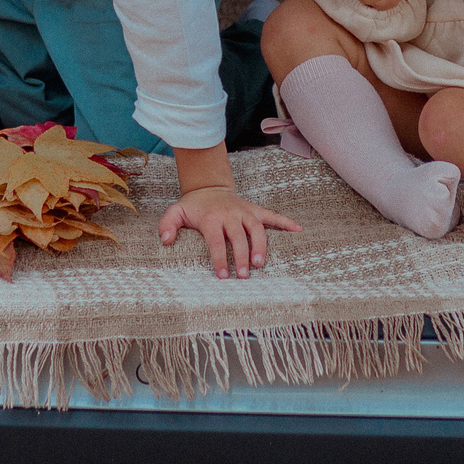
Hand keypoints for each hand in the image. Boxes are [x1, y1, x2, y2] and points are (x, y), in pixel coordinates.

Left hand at [158, 183, 302, 279]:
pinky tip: (298, 231)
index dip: (219, 258)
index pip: (216, 240)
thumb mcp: (175, 212)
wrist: (208, 188)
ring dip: (260, 245)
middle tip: (243, 275)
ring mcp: (244, 212)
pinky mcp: (255, 211)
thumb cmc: (193, 207)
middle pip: (238, 237)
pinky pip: (272, 216)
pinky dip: (285, 222)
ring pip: (256, 228)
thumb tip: (165, 241)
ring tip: (261, 263)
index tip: (222, 275)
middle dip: (241, 256)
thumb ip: (167, 225)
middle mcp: (230, 214)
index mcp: (211, 218)